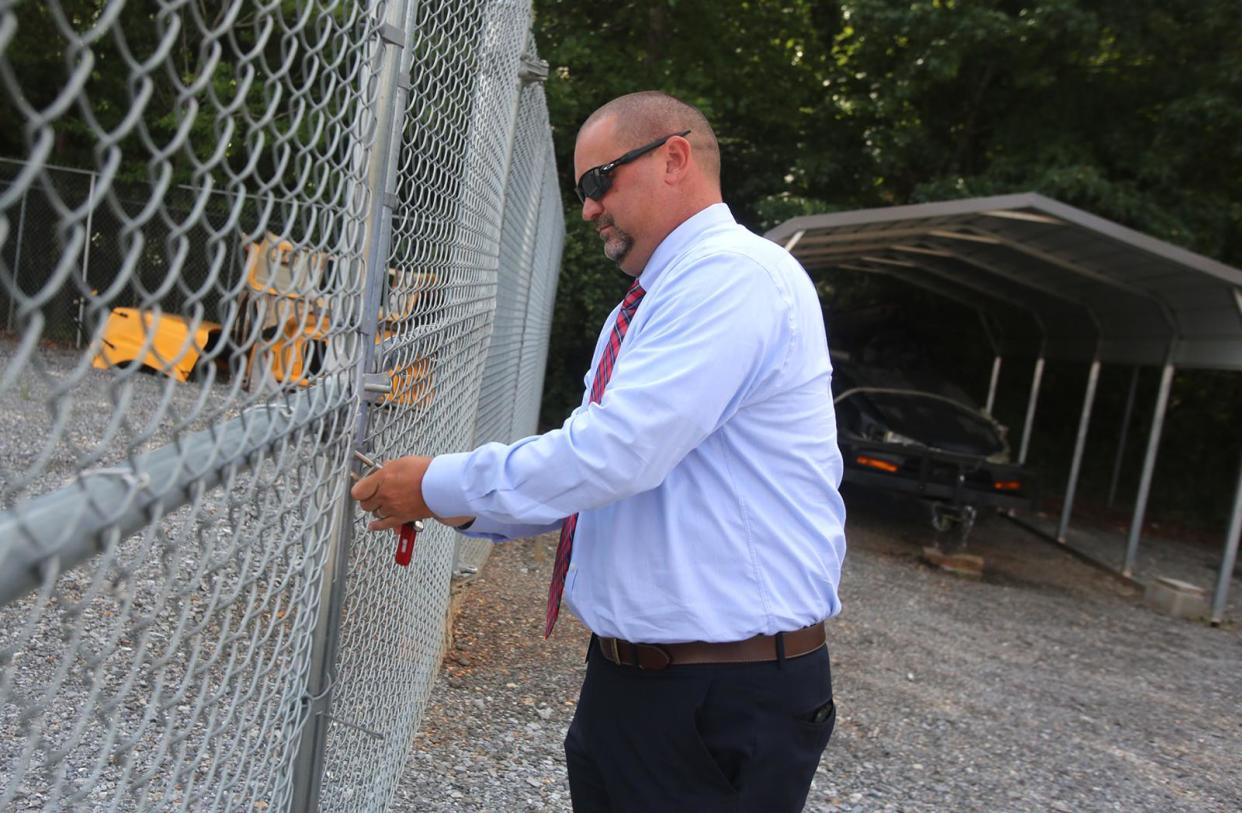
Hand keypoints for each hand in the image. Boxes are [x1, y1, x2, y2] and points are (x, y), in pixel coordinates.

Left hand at [349, 455, 473, 531]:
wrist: (441, 484)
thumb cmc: (426, 471)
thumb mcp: (403, 462)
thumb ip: (389, 467)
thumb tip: (384, 467)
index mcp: (383, 478)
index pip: (358, 490)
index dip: (360, 490)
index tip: (364, 488)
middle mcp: (384, 495)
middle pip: (366, 504)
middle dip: (370, 499)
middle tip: (375, 495)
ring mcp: (392, 508)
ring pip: (376, 513)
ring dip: (378, 509)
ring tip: (384, 505)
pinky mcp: (401, 518)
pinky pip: (384, 525)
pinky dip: (377, 526)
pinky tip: (373, 526)